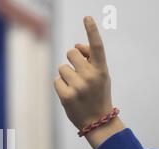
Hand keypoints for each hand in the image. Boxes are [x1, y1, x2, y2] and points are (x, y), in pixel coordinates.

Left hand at [54, 17, 125, 148]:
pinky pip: (56, 80)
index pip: (96, 46)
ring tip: (75, 88)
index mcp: (102, 70)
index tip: (86, 17)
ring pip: (62, 68)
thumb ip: (90, 60)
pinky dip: (60, 86)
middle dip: (71, 60)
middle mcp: (91, 76)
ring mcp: (78, 86)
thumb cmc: (98, 94)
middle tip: (77, 74)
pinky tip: (69, 95)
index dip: (91, 31)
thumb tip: (74, 46)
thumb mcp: (100, 76)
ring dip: (65, 75)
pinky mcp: (66, 96)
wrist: (98, 121)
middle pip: (70, 53)